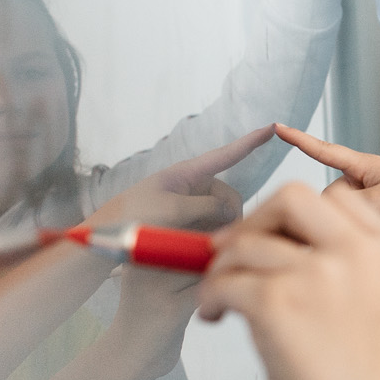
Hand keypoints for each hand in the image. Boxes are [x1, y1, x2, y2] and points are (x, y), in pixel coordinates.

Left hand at [91, 127, 260, 302]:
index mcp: (186, 173)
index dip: (250, 143)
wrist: (106, 238)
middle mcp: (192, 187)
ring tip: (204, 247)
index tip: (273, 128)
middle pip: (228, 197)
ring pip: (221, 217)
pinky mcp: (187, 225)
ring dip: (220, 230)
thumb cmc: (134, 216)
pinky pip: (211, 229)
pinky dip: (211, 238)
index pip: (225, 155)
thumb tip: (232, 211)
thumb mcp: (172, 210)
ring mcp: (190, 207)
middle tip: (221, 237)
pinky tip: (204, 251)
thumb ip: (206, 207)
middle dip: (230, 214)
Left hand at [196, 184, 379, 379]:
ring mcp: (318, 272)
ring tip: (219, 297)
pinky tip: (214, 315)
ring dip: (223, 266)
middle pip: (291, 198)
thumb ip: (339, 272)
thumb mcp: (377, 306)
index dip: (295, 217)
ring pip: (247, 242)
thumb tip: (273, 258)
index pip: (336, 199)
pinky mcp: (278, 301)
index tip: (274, 237)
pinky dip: (211, 297)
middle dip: (255, 220)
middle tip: (234, 250)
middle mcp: (358, 251)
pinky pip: (225, 282)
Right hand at [271, 123, 379, 252]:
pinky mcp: (378, 221)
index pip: (326, 151)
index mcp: (368, 166)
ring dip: (351, 226)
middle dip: (337, 210)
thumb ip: (342, 208)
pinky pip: (354, 227)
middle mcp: (368, 181)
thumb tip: (321, 218)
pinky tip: (373, 239)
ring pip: (340, 216)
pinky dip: (359, 233)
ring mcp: (373, 201)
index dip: (300, 140)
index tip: (278, 128)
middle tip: (368, 219)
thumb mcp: (377, 203)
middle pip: (330, 195)